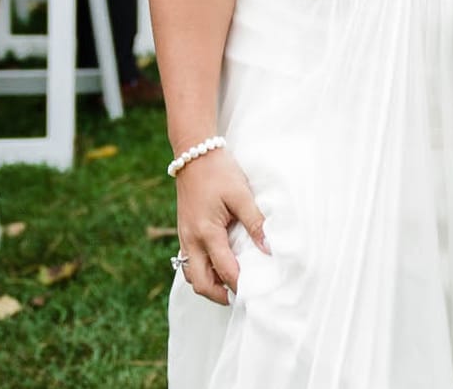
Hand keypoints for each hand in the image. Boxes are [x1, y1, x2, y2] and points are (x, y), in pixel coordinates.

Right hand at [174, 148, 267, 305]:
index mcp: (207, 232)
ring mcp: (184, 237)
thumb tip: (269, 248)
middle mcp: (191, 240)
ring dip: (208, 284)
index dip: (240, 284)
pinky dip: (201, 271)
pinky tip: (216, 267)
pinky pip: (187, 262)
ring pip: (191, 274)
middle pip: (200, 282)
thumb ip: (255, 222)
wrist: (194, 154)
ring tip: (229, 285)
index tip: (256, 292)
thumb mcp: (241, 195)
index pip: (225, 270)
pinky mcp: (182, 232)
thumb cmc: (219, 172)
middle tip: (240, 297)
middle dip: (219, 295)